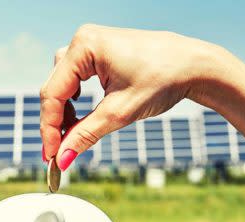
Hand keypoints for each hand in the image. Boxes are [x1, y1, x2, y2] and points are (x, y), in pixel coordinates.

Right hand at [40, 24, 218, 170]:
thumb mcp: (119, 113)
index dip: (49, 128)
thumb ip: (84, 135)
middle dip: (56, 122)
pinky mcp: (97, 51)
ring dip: (64, 111)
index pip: (53, 93)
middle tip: (58, 152)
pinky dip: (73, 98)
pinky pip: (73, 77)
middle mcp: (81, 40)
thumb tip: (61, 158)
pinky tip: (81, 113)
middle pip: (54, 88)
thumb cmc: (164, 80)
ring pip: (61, 83)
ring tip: (73, 133)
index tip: (51, 155)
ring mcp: (89, 44)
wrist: (195, 65)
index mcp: (84, 47)